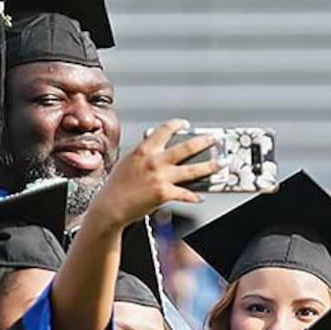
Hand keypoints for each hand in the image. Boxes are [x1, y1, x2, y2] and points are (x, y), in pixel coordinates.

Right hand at [87, 119, 219, 229]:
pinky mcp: (164, 193)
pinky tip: (199, 197)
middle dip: (204, 141)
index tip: (186, 124)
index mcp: (144, 149)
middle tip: (213, 139)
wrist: (111, 205)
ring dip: (209, 166)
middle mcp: (155, 161)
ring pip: (192, 170)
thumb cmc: (116, 186)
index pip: (165, 130)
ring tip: (219, 165)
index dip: (178, 124)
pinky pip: (185, 194)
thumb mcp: (128, 161)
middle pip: (186, 147)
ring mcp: (161, 177)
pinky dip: (194, 196)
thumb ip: (143, 153)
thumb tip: (153, 148)